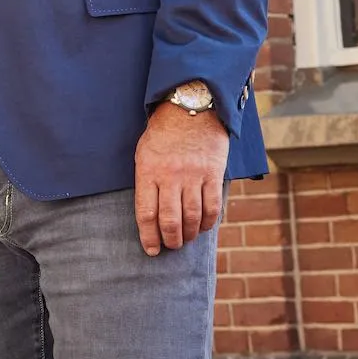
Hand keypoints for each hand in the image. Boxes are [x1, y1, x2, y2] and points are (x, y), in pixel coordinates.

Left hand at [134, 95, 231, 256]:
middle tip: (170, 246)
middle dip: (170, 240)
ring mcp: (193, 175)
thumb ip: (147, 181)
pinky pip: (212, 206)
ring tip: (185, 239)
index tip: (151, 250)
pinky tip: (202, 227)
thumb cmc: (163, 133)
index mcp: (148, 171)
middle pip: (170, 220)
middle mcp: (170, 176)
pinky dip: (207, 222)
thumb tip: (150, 214)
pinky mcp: (213, 173)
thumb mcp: (144, 153)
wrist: (191, 108)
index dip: (149, 236)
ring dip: (188, 234)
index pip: (146, 213)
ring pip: (192, 217)